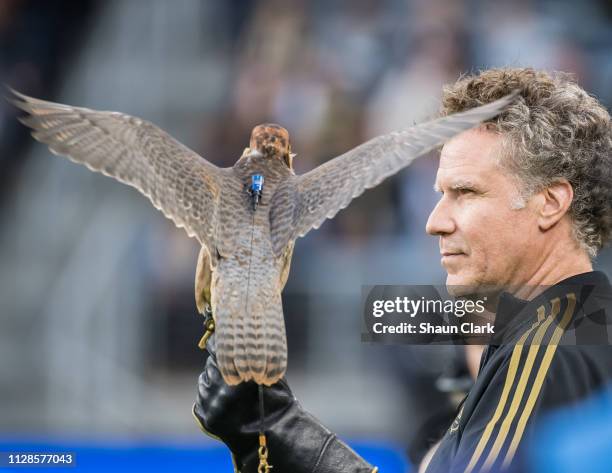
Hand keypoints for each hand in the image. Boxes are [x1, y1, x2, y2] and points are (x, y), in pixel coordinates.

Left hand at [193, 335, 376, 472]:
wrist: (274, 437)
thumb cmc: (277, 402)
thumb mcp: (270, 373)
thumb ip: (252, 358)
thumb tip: (239, 337)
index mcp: (240, 373)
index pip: (218, 348)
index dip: (218, 342)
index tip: (218, 339)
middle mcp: (222, 387)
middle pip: (211, 363)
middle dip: (220, 364)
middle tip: (231, 368)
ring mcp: (212, 403)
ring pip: (204, 379)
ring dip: (213, 380)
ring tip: (227, 387)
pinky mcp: (206, 416)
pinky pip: (201, 398)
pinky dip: (209, 396)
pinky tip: (222, 400)